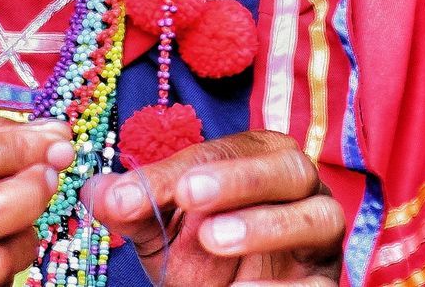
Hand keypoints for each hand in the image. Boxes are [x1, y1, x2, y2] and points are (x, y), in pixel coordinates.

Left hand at [89, 129, 343, 285]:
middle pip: (287, 168)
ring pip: (318, 217)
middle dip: (237, 179)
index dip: (175, 170)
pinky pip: (321, 283)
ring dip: (265, 226)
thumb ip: (125, 204)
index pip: (222, 150)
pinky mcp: (327, 284)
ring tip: (213, 241)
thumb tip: (97, 194)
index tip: (132, 195)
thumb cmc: (190, 249)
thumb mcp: (153, 224)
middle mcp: (299, 189)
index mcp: (256, 157)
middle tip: (189, 199)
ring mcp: (320, 237)